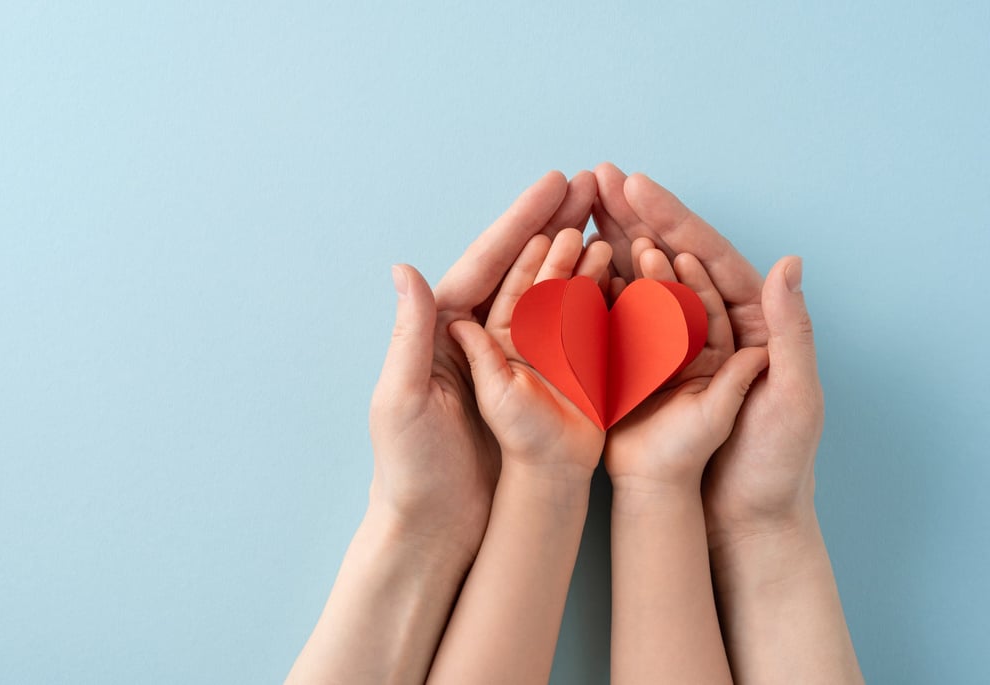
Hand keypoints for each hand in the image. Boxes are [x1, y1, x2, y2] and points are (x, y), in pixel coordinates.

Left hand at [427, 229, 612, 684]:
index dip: (522, 220)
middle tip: (596, 184)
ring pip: (556, 297)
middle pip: (525, 269)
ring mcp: (515, 364)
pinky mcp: (542, 392)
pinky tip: (626, 279)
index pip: (486, 262)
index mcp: (444, 332)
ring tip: (618, 220)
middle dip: (559, 223)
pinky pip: (574, 340)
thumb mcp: (400, 399)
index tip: (557, 181)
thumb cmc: (411, 470)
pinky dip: (599, 307)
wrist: (440, 531)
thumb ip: (412, 335)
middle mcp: (480, 339)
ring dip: (585, 257)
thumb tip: (407, 269)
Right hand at [591, 164, 818, 537]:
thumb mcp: (793, 396)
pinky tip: (567, 259)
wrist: (739, 519)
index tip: (634, 185)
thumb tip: (788, 263)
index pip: (707, 255)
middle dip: (633, 215)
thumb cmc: (774, 463)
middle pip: (669, 256)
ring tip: (575, 202)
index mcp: (750, 320)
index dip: (671, 218)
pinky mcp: (644, 370)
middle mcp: (710, 322)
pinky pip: (617, 321)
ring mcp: (673, 344)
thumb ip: (790, 331)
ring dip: (608, 239)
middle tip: (596, 175)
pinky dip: (593, 288)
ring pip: (638, 281)